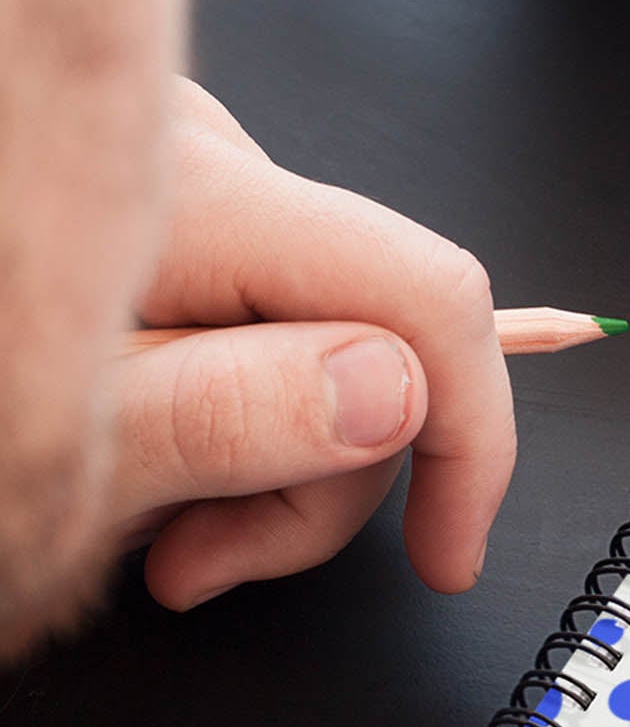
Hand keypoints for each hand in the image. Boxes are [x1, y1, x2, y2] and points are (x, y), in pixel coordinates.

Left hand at [105, 79, 515, 608]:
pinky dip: (220, 413)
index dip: (472, 433)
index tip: (449, 543)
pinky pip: (253, 319)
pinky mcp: (144, 209)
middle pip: (373, 333)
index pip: (423, 296)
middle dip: (319, 477)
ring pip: (318, 337)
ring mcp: (167, 179)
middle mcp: (189, 161)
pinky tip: (137, 456)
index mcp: (185, 203)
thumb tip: (393, 391)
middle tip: (211, 565)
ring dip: (261, 461)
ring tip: (154, 523)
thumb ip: (232, 418)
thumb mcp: (60, 454)